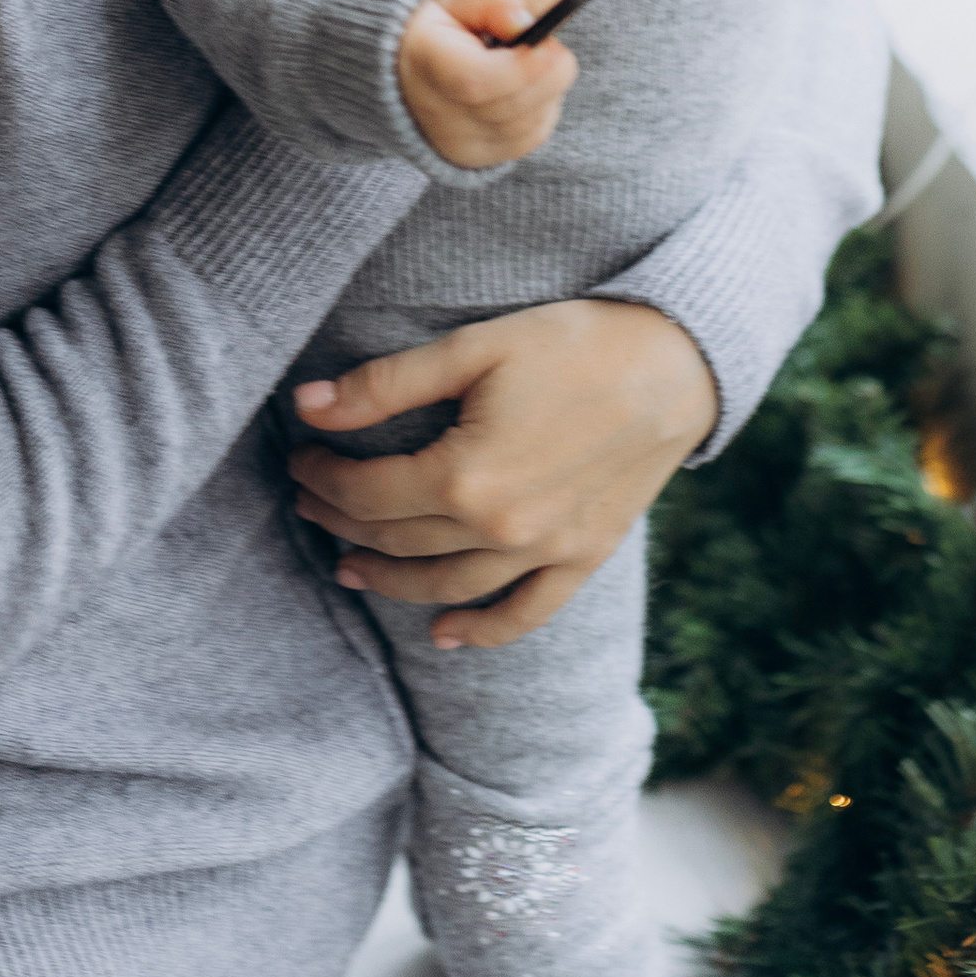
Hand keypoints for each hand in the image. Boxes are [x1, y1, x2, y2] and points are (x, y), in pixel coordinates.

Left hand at [288, 298, 717, 644]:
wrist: (676, 363)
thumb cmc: (573, 343)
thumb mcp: (474, 347)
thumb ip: (385, 384)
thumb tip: (306, 407)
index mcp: (465, 476)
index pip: (367, 493)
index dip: (322, 478)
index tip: (299, 457)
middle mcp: (501, 529)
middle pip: (396, 540)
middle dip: (341, 521)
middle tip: (311, 500)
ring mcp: (545, 552)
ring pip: (445, 585)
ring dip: (389, 581)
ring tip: (350, 566)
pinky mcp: (583, 557)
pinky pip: (525, 613)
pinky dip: (482, 632)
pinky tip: (444, 634)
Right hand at [394, 0, 561, 167]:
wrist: (406, 69)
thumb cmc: (441, 28)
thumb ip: (491, 0)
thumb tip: (522, 23)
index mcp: (423, 65)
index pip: (476, 82)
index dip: (523, 68)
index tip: (551, 46)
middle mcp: (435, 114)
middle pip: (510, 106)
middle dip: (546, 74)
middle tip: (549, 46)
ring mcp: (456, 143)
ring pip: (528, 124)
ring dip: (547, 91)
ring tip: (532, 62)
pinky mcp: (478, 158)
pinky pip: (531, 137)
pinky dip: (543, 110)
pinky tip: (529, 86)